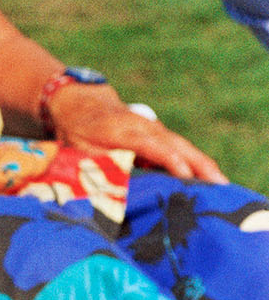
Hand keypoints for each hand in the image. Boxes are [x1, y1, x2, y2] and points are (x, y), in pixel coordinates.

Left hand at [47, 85, 226, 183]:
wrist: (82, 105)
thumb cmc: (78, 133)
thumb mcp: (81, 152)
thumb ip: (98, 169)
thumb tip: (111, 194)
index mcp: (124, 132)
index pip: (153, 146)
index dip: (170, 161)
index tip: (186, 178)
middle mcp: (145, 128)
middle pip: (177, 145)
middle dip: (199, 165)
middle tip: (219, 186)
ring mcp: (155, 129)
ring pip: (183, 147)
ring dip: (203, 165)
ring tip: (222, 187)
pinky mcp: (159, 135)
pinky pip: (180, 149)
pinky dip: (196, 163)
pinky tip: (209, 180)